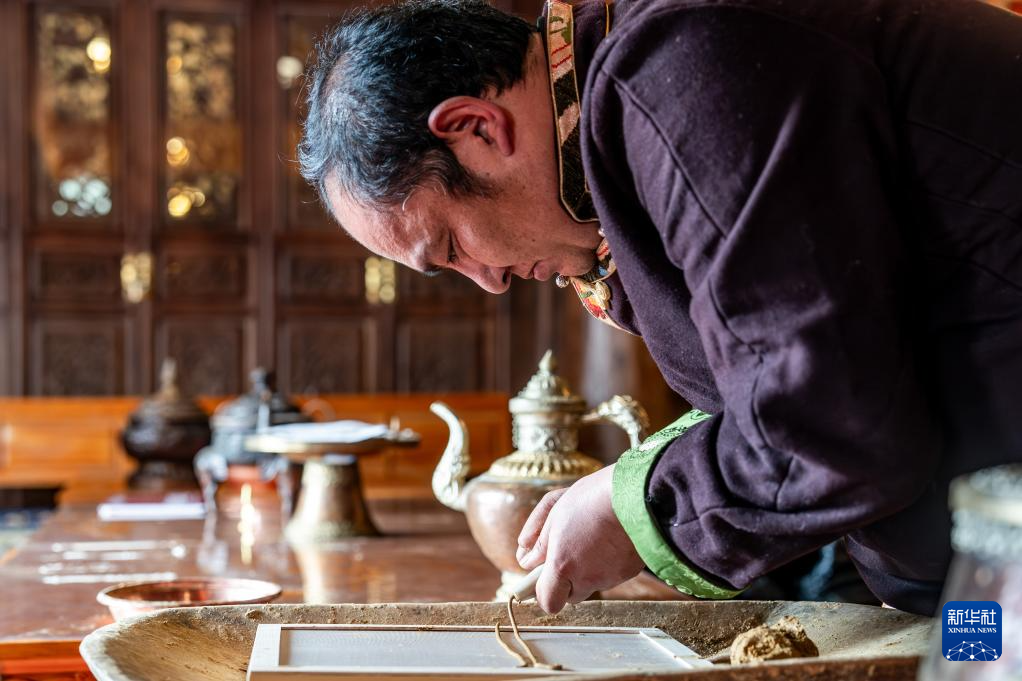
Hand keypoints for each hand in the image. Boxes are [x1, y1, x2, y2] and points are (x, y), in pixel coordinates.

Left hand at [515, 465, 644, 612]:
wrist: (637, 494)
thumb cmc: (592, 498)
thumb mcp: (556, 512)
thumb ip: (539, 542)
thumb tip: (526, 560)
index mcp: (562, 565)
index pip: (548, 602)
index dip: (543, 592)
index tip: (541, 577)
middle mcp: (586, 578)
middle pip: (570, 596)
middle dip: (566, 581)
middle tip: (568, 553)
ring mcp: (609, 577)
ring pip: (592, 584)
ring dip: (587, 570)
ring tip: (592, 537)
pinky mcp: (628, 572)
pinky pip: (611, 575)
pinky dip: (607, 563)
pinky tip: (610, 538)